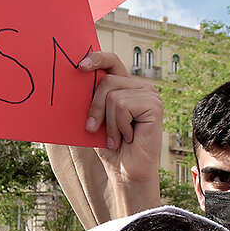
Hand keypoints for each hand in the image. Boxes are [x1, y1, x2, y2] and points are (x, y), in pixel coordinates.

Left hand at [79, 52, 163, 193]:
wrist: (126, 172)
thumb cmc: (111, 147)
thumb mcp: (95, 119)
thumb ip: (91, 99)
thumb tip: (74, 80)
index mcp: (126, 87)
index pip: (112, 61)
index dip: (97, 58)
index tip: (80, 66)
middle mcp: (140, 87)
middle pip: (107, 80)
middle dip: (95, 107)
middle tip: (93, 128)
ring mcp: (150, 95)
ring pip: (113, 96)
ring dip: (109, 123)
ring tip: (118, 137)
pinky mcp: (155, 105)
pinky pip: (123, 106)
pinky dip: (120, 126)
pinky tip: (129, 137)